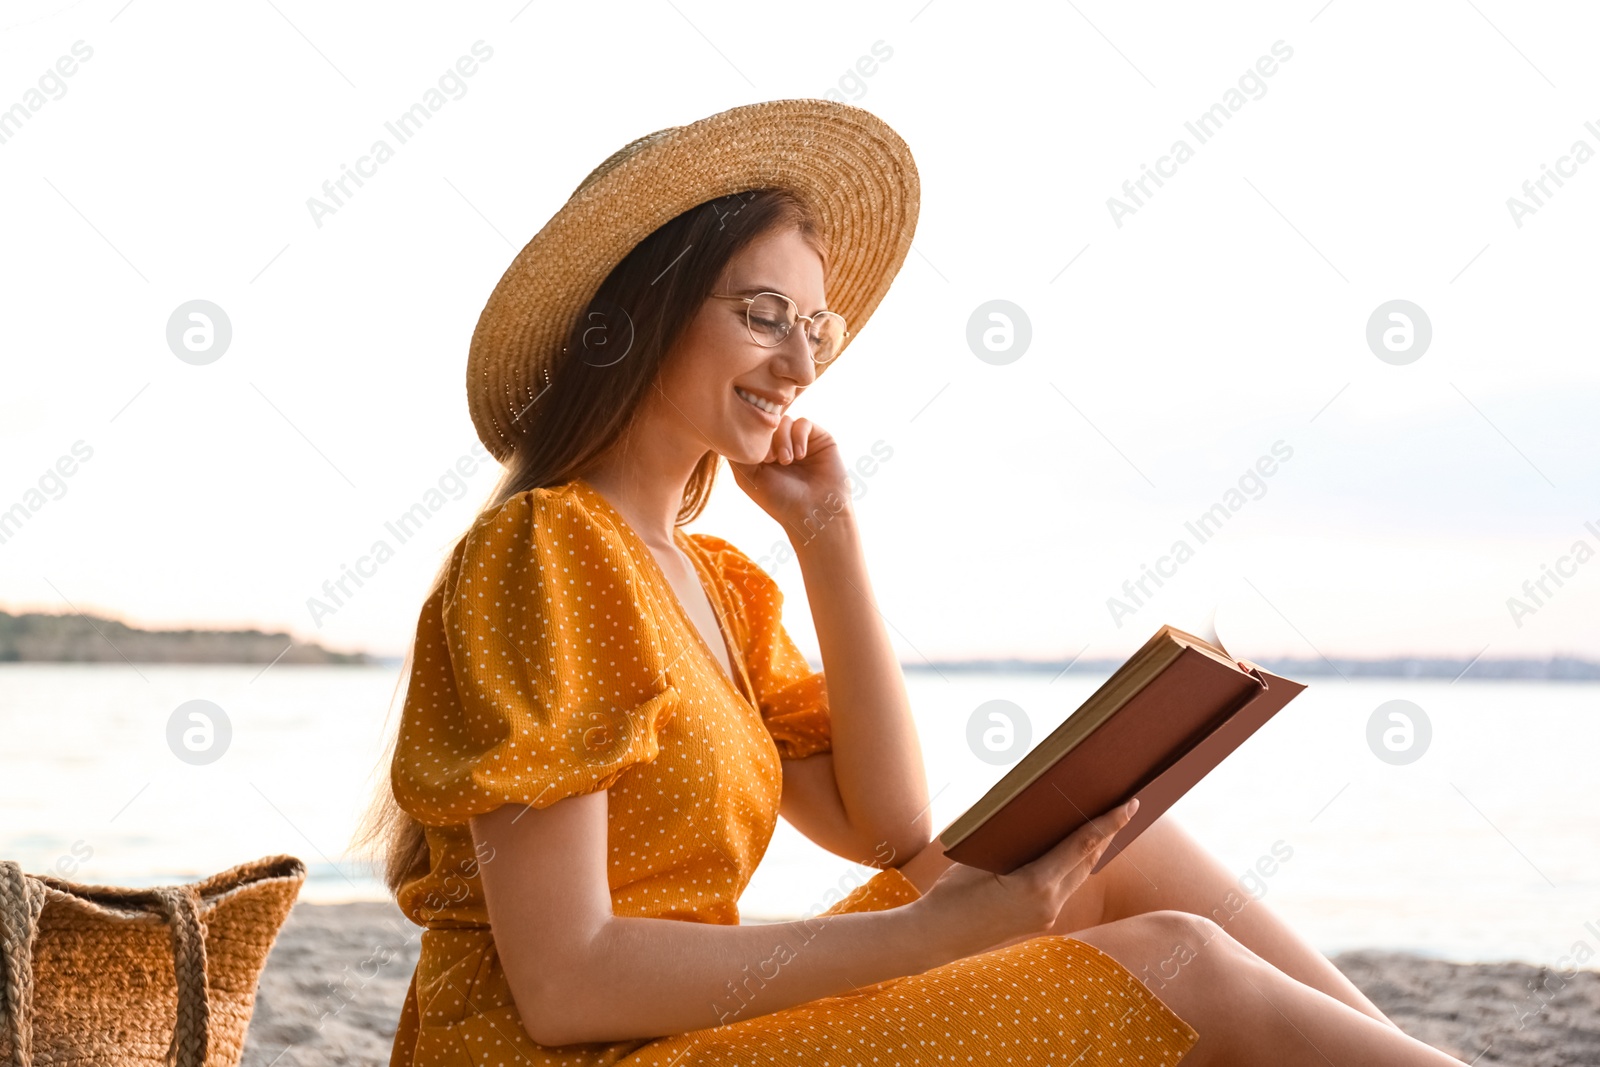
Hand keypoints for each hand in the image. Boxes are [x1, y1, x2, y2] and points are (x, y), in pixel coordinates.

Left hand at [727, 416, 851, 532]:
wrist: (815, 511)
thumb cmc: (780, 500)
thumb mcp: (748, 478)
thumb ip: (736, 455)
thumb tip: (725, 431)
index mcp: (764, 455)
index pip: (753, 431)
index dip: (753, 438)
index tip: (760, 460)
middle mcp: (781, 446)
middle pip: (767, 424)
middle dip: (767, 438)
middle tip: (771, 459)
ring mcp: (800, 441)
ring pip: (784, 421)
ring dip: (783, 439)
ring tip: (787, 460)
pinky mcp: (819, 438)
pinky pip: (803, 423)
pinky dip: (799, 436)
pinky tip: (800, 455)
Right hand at [910, 798, 1139, 959]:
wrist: (937, 937)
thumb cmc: (952, 893)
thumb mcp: (980, 859)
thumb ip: (1014, 842)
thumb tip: (1036, 818)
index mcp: (1035, 884)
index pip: (1081, 845)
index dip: (1108, 823)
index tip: (1129, 804)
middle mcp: (1049, 903)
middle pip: (1088, 861)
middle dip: (1107, 834)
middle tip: (1125, 806)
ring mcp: (1046, 915)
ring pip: (1080, 876)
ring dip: (1093, 851)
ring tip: (1105, 825)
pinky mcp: (1040, 921)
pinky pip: (1065, 888)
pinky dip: (1074, 867)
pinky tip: (1074, 853)